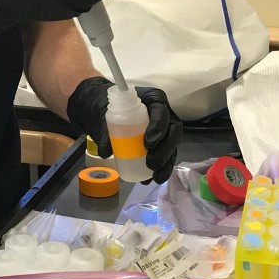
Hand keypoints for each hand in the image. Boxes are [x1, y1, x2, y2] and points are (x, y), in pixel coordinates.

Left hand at [67, 77, 181, 183]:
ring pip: (173, 146)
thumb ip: (105, 129)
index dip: (158, 127)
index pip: (161, 110)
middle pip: (173, 131)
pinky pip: (167, 156)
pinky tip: (152, 178)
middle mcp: (164, 114)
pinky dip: (162, 168)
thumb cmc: (113, 107)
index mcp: (152, 100)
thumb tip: (105, 151)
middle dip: (165, 149)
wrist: (110, 112)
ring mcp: (165, 130)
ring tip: (156, 177)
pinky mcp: (162, 144)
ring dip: (166, 163)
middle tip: (151, 163)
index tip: (148, 143)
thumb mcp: (107, 112)